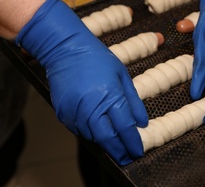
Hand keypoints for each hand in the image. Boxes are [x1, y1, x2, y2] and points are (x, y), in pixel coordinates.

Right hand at [16, 0, 147, 164]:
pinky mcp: (62, 112)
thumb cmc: (98, 59)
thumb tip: (142, 123)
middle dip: (119, 151)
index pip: (125, 128)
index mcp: (110, 96)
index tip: (138, 150)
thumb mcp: (123, 76)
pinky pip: (78, 130)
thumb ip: (133, 101)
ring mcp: (74, 110)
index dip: (132, 142)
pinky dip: (90, 134)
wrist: (66, 49)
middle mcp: (91, 106)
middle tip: (127, 156)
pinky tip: (98, 131)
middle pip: (107, 138)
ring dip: (105, 143)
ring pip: (92, 137)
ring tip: (115, 145)